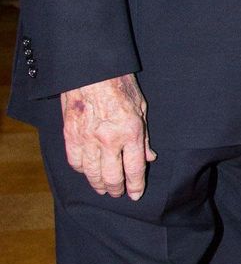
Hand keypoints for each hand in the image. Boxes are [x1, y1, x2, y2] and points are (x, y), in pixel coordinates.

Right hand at [61, 74, 155, 199]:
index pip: (134, 169)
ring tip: (103, 188)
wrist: (91, 68)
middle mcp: (108, 139)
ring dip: (98, 184)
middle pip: (112, 177)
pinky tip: (86, 171)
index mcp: (130, 131)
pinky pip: (75, 161)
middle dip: (116, 189)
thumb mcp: (140, 106)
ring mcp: (87, 139)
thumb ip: (144, 135)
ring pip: (91, 173)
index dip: (135, 186)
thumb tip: (149, 156)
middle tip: (117, 194)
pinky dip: (81, 169)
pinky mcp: (70, 135)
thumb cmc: (119, 82)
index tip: (135, 194)